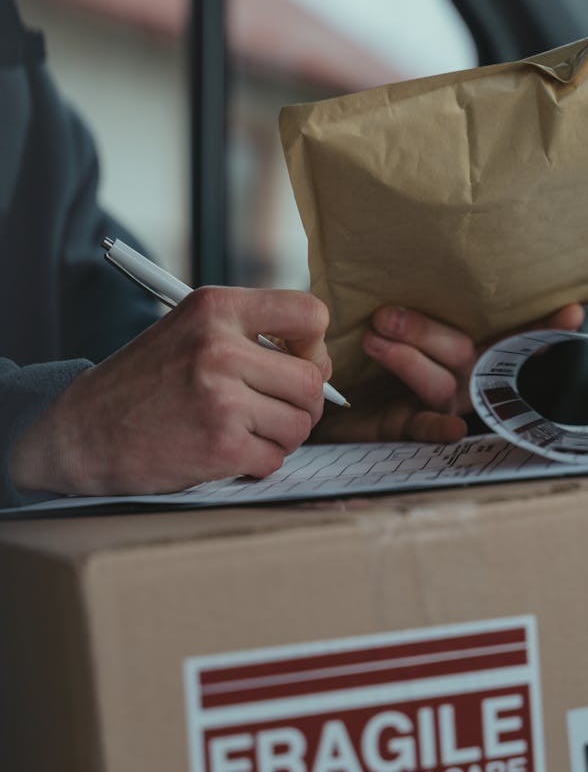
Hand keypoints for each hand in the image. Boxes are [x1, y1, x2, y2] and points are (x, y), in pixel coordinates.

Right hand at [10, 287, 330, 494]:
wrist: (83, 432)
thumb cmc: (144, 383)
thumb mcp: (188, 330)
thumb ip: (248, 335)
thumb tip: (319, 365)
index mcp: (215, 308)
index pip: (308, 314)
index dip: (315, 347)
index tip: (300, 364)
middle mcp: (219, 347)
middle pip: (312, 380)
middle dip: (305, 404)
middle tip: (278, 412)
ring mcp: (221, 397)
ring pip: (299, 424)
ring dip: (281, 437)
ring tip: (247, 431)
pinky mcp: (221, 444)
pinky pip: (275, 458)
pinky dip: (259, 463)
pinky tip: (229, 453)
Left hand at [317, 302, 583, 442]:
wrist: (326, 395)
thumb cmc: (369, 346)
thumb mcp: (390, 314)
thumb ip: (409, 293)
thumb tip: (405, 236)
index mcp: (466, 346)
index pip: (510, 334)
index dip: (542, 326)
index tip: (573, 311)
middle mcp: (462, 376)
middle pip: (463, 352)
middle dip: (426, 331)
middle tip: (386, 316)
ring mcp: (440, 404)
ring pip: (441, 383)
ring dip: (410, 359)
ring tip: (374, 338)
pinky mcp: (409, 428)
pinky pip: (428, 430)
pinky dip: (439, 428)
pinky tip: (449, 428)